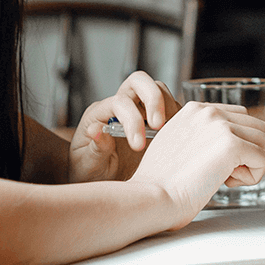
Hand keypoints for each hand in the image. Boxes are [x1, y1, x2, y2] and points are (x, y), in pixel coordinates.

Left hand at [65, 71, 180, 183]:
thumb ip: (94, 149)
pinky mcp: (154, 120)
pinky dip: (177, 118)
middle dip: (153, 98)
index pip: (120, 102)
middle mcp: (119, 106)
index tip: (139, 146)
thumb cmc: (89, 173)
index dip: (132, 120)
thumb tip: (95, 130)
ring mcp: (139, 110)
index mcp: (99, 113)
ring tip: (168, 133)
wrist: (101, 182)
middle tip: (160, 124)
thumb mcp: (87, 166)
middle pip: (139, 82)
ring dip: (167, 107)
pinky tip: (175, 136)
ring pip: (157, 90)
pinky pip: (171, 108)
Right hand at [127, 101, 264, 222]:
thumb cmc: (161, 183)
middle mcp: (209, 112)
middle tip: (225, 173)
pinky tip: (227, 183)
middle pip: (259, 128)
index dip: (239, 144)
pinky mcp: (231, 145)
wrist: (151, 196)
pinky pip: (264, 159)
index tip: (219, 163)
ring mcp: (221, 126)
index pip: (241, 118)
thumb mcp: (179, 146)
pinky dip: (252, 176)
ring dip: (252, 164)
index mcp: (196, 110)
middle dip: (249, 153)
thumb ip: (203, 137)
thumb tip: (233, 146)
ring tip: (226, 178)